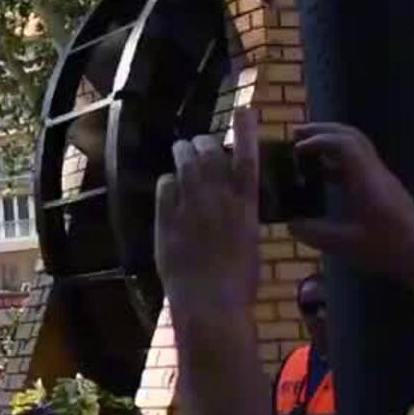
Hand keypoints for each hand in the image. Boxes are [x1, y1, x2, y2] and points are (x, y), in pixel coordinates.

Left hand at [154, 109, 260, 316]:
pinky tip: (169, 187)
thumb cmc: (238, 282)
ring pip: (185, 164)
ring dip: (183, 153)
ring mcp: (192, 208)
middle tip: (198, 144)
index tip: (245, 110)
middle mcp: (220, 201)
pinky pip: (165, 186)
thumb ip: (239, 218)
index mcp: (247, 207)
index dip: (246, 131)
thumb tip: (231, 203)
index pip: (248, 158)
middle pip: (210, 154)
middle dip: (203, 144)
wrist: (211, 304)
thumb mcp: (249, 244)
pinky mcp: (169, 219)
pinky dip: (167, 182)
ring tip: (181, 151)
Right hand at [288, 122, 413, 279]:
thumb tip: (290, 223)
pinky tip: (322, 176)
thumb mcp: (345, 245)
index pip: (344, 144)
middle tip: (296, 133)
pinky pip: (358, 163)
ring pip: (356, 148)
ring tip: (305, 150)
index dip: (318, 140)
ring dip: (330, 143)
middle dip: (323, 131)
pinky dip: (337, 161)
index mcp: (367, 180)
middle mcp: (375, 172)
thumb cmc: (388, 249)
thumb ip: (314, 232)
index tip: (295, 148)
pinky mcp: (383, 188)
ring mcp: (381, 179)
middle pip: (351, 136)